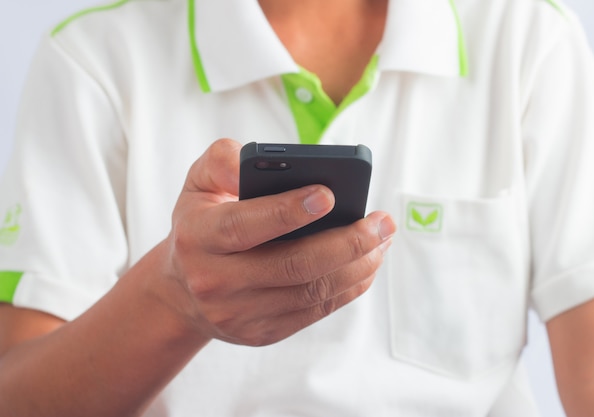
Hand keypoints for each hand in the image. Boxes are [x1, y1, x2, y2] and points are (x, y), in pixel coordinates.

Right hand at [161, 139, 394, 345]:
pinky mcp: (262, 333)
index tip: (329, 194)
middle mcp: (214, 281)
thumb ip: (222, 160)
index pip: (243, 226)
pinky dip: (349, 287)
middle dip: (346, 243)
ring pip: (311, 292)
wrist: (184, 290)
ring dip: (358, 265)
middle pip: (292, 265)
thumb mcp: (199, 184)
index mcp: (198, 237)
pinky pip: (315, 311)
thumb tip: (256, 161)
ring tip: (383, 239)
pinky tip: (367, 263)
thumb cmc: (202, 224)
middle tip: (381, 222)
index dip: (287, 211)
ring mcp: (239, 314)